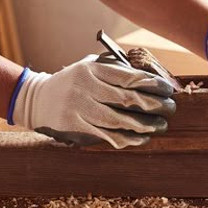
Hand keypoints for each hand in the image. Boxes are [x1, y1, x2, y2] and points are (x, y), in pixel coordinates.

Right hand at [9, 55, 175, 148]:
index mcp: (91, 69)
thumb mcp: (89, 68)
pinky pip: (106, 135)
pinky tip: (141, 138)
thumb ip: (115, 71)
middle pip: (126, 98)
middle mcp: (84, 87)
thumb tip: (151, 81)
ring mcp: (78, 108)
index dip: (152, 84)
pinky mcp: (74, 126)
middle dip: (153, 104)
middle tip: (170, 109)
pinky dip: (126, 139)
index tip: (168, 90)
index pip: (128, 76)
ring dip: (143, 125)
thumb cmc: (73, 83)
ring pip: (117, 120)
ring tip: (160, 126)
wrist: (37, 100)